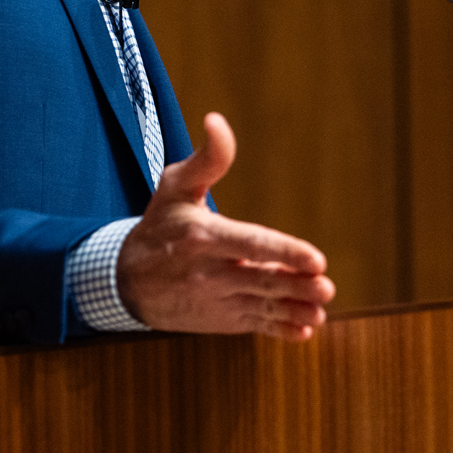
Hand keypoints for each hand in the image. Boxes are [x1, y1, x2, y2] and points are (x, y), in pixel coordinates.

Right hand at [115, 112, 336, 340]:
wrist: (126, 281)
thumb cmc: (159, 225)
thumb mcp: (175, 186)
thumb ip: (207, 158)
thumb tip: (216, 120)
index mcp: (202, 237)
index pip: (250, 243)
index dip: (284, 252)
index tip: (315, 259)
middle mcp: (208, 272)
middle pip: (260, 280)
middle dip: (295, 286)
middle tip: (326, 288)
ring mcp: (215, 300)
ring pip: (260, 306)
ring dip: (293, 311)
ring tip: (320, 312)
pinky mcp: (219, 319)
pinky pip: (252, 325)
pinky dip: (277, 330)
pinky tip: (302, 331)